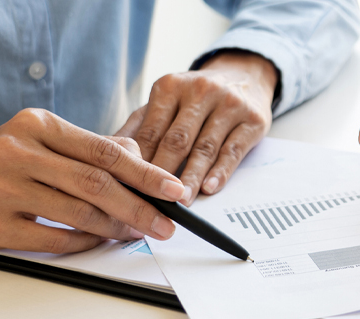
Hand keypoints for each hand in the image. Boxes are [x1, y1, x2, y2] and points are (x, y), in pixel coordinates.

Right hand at [0, 109, 187, 252]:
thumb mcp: (41, 141)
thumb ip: (89, 149)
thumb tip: (142, 163)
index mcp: (38, 124)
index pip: (104, 150)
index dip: (146, 174)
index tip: (174, 190)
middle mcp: (18, 151)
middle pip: (96, 182)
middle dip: (139, 206)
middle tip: (166, 223)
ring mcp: (2, 187)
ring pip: (77, 211)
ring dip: (116, 227)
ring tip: (138, 233)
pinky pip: (52, 237)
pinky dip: (84, 242)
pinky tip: (100, 241)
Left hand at [117, 50, 276, 204]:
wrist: (244, 75)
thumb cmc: (196, 99)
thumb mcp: (166, 103)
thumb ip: (138, 129)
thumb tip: (106, 159)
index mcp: (170, 87)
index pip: (151, 131)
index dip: (138, 162)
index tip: (128, 189)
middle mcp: (200, 90)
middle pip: (177, 140)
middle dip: (162, 173)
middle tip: (151, 202)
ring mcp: (229, 104)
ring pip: (205, 148)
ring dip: (191, 178)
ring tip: (180, 202)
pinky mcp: (253, 119)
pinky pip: (233, 150)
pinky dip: (220, 172)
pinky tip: (210, 188)